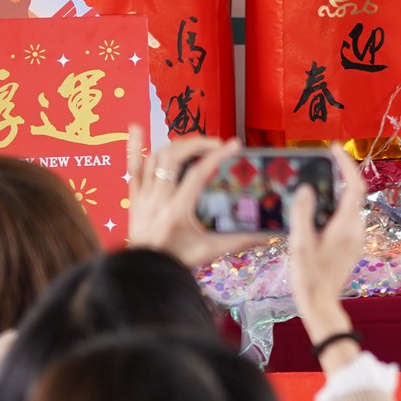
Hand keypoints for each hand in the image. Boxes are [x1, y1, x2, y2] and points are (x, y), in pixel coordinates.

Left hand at [125, 130, 266, 267]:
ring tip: (195, 144)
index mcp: (177, 212)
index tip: (233, 145)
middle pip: (173, 158)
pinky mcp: (135, 197)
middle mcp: (158, 200)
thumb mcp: (210, 250)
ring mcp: (144, 197)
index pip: (197, 174)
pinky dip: (133, 147)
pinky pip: (132, 168)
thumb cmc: (178, 261)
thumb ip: (240, 240)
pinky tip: (136, 128)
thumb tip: (269, 235)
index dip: (216, 156)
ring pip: (155, 158)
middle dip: (196, 145)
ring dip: (176, 145)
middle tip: (215, 144)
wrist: (146, 273)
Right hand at [289, 148, 367, 369]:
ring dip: (333, 193)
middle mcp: (355, 229)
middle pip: (351, 193)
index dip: (346, 164)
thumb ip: (302, 214)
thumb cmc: (310, 278)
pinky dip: (331, 208)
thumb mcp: (300, 244)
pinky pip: (343, 218)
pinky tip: (313, 215)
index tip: (333, 149)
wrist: (321, 306)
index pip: (354, 185)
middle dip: (337, 176)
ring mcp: (354, 238)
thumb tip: (306, 188)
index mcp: (346, 225)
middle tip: (318, 165)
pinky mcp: (349, 246)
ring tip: (311, 187)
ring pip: (347, 206)